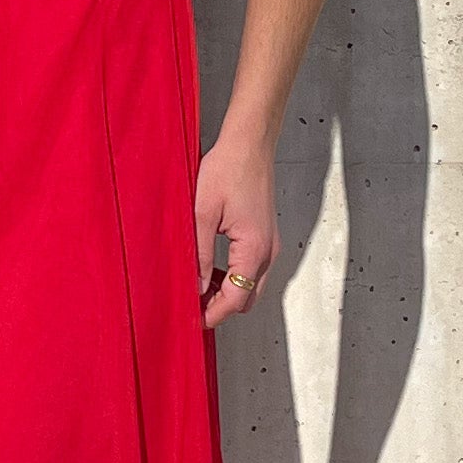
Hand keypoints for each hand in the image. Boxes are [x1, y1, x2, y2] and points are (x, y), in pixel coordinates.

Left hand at [194, 124, 278, 331]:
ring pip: (251, 285)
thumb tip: (195, 287)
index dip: (213, 313)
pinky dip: (234, 276)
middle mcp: (268, 251)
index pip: (237, 299)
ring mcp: (270, 244)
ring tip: (198, 284)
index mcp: (254, 248)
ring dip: (227, 291)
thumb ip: (199, 255)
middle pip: (248, 298)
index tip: (192, 318)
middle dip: (221, 306)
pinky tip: (212, 267)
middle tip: (192, 304)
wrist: (249, 144)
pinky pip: (253, 269)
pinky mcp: (266, 236)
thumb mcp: (202, 213)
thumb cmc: (228, 169)